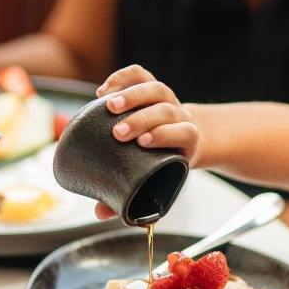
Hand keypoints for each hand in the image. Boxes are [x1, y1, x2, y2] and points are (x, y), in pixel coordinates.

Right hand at [92, 64, 199, 218]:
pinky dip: (122, 78)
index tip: (143, 143)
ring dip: (132, 95)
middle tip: (118, 132)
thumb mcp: (157, 182)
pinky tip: (103, 91)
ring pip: (155, 88)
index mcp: (188, 139)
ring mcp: (167, 98)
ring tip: (107, 106)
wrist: (186, 138)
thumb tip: (99, 215)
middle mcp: (180, 115)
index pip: (184, 132)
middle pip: (166, 109)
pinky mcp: (152, 86)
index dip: (165, 135)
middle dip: (143, 118)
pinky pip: (140, 74)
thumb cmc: (166, 163)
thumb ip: (129, 196)